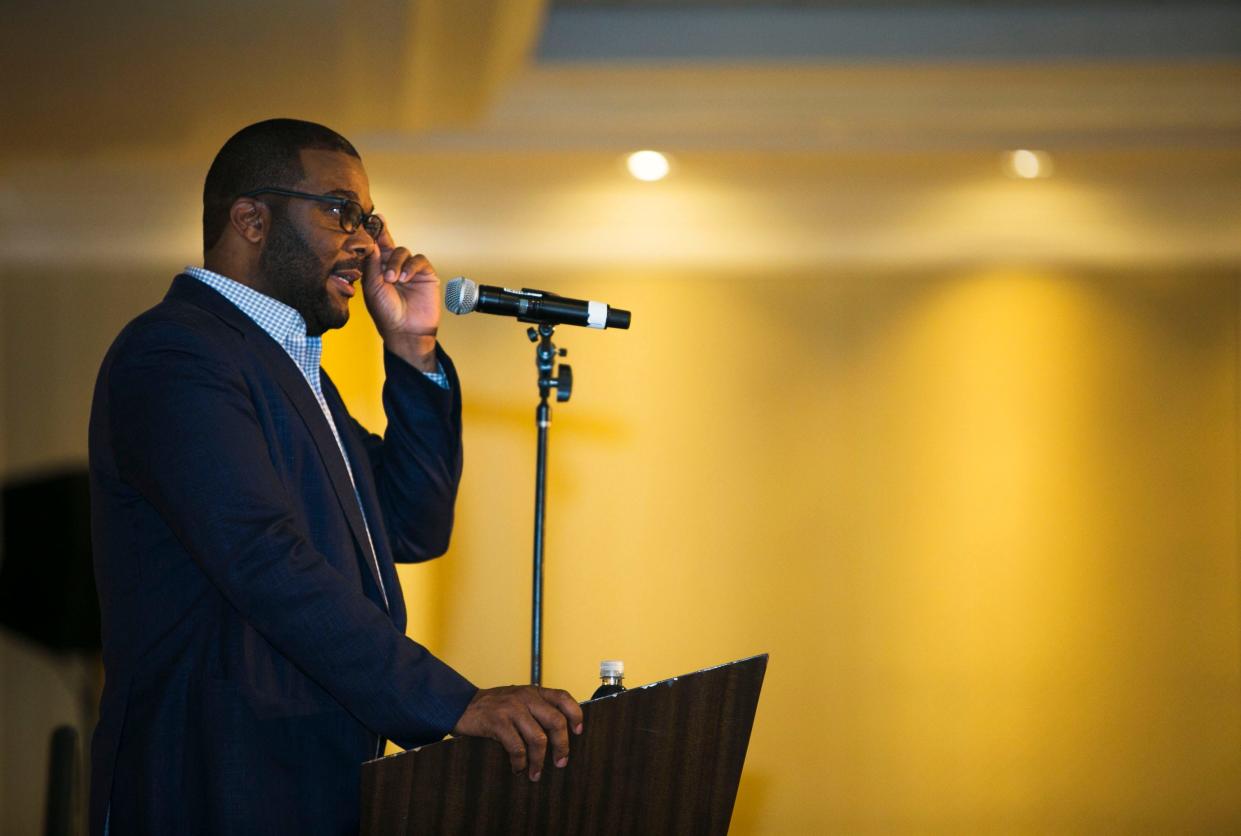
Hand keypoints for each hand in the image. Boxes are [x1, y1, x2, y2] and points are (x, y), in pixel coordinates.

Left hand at [361, 217, 440, 370]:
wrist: (407, 331)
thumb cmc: (386, 312)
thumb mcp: (372, 288)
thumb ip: (372, 265)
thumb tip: (371, 243)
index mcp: (377, 269)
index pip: (374, 246)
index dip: (372, 232)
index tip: (369, 218)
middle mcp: (393, 266)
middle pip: (388, 243)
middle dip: (383, 236)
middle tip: (378, 235)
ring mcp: (409, 269)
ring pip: (403, 251)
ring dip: (396, 263)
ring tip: (393, 279)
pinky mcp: (425, 274)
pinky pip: (418, 260)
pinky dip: (410, 267)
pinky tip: (404, 279)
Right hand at [452, 685, 583, 780]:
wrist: (460, 704)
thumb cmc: (493, 706)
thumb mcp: (517, 699)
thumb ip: (535, 708)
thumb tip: (560, 733)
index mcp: (533, 691)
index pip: (563, 697)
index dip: (575, 714)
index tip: (578, 732)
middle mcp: (525, 697)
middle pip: (556, 721)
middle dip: (562, 745)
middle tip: (561, 762)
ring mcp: (511, 709)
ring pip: (538, 738)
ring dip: (539, 761)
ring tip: (536, 774)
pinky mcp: (497, 722)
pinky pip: (516, 747)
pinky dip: (519, 762)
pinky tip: (517, 768)